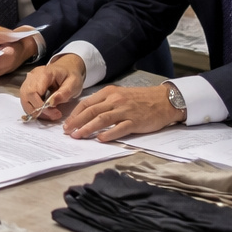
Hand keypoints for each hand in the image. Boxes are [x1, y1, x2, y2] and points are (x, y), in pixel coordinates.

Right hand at [19, 54, 86, 120]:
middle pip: (26, 96)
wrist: (67, 67)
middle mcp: (33, 76)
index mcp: (45, 73)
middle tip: (53, 116)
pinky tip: (44, 111)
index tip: (55, 113)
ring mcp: (28, 80)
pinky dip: (33, 109)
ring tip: (49, 115)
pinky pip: (26, 100)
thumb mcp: (74, 83)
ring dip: (34, 111)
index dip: (40, 106)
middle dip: (37, 110)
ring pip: (24, 99)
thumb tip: (51, 103)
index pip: (34, 91)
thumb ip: (64, 93)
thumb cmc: (71, 75)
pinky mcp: (27, 86)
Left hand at [63, 84, 183, 140]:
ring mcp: (125, 111)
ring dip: (87, 128)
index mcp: (110, 93)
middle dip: (77, 122)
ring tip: (78, 136)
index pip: (87, 103)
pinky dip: (108, 134)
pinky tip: (100, 139)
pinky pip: (119, 128)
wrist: (164, 100)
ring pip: (102, 119)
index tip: (67, 123)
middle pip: (91, 111)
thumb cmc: (141, 99)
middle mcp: (115, 100)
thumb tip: (87, 114)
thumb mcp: (120, 95)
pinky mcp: (135, 121)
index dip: (75, 114)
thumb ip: (105, 102)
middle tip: (67, 132)